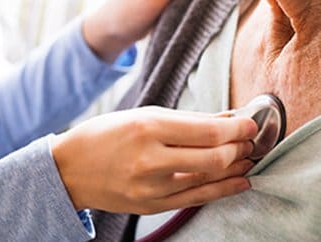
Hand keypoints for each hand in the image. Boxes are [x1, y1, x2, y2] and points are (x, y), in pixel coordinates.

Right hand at [50, 106, 256, 214]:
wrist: (69, 170)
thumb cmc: (106, 135)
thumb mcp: (144, 115)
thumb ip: (188, 119)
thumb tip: (229, 119)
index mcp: (147, 128)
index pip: (208, 132)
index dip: (237, 129)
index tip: (251, 123)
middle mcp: (150, 160)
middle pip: (213, 157)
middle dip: (240, 147)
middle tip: (251, 139)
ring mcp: (151, 187)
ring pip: (209, 179)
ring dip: (236, 167)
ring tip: (248, 157)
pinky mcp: (152, 206)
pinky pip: (197, 199)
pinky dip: (223, 190)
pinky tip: (240, 181)